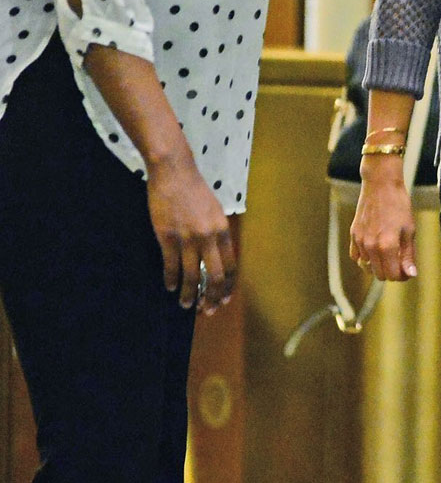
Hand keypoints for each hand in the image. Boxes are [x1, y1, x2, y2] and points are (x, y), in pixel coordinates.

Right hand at [145, 150, 235, 313]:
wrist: (174, 172)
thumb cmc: (194, 190)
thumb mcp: (215, 211)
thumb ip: (217, 233)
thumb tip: (218, 255)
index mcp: (223, 230)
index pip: (231, 266)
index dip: (228, 286)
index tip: (224, 299)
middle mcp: (209, 237)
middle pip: (216, 276)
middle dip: (213, 297)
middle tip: (207, 310)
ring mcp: (188, 238)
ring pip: (193, 276)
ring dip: (190, 294)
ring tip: (186, 305)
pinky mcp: (167, 236)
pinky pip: (171, 265)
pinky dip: (172, 279)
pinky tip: (171, 287)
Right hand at [350, 160, 417, 279]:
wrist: (381, 184)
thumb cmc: (398, 205)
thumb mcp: (409, 230)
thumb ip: (408, 255)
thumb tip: (411, 274)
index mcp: (387, 246)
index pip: (393, 276)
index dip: (403, 276)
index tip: (408, 269)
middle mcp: (371, 246)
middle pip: (380, 275)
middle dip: (392, 272)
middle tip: (401, 262)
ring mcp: (360, 241)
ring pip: (367, 267)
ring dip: (378, 266)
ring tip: (388, 254)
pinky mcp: (353, 234)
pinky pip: (356, 256)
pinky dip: (365, 258)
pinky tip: (374, 250)